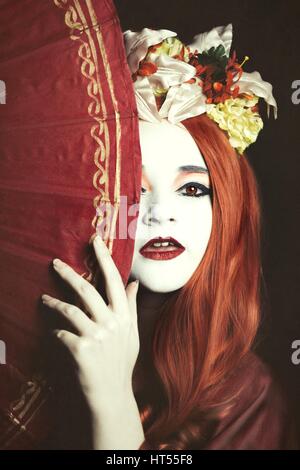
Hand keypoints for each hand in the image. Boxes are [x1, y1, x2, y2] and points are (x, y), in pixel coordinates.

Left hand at [41, 235, 139, 413]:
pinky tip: (53, 332)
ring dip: (53, 303)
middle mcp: (112, 323)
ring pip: (69, 309)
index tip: (94, 241)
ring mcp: (96, 336)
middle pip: (86, 290)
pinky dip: (54, 331)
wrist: (111, 395)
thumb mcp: (131, 333)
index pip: (114, 280)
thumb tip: (134, 282)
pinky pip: (60, 333)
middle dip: (68, 273)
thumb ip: (130, 306)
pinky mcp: (80, 349)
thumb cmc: (121, 363)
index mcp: (124, 316)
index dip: (104, 259)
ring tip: (43, 299)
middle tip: (54, 263)